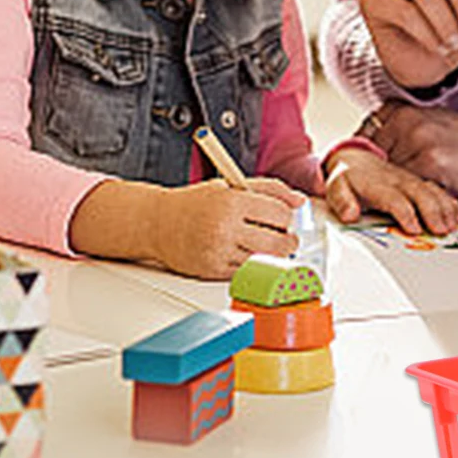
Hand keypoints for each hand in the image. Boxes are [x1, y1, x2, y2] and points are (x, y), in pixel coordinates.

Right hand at [149, 178, 301, 279]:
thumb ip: (270, 190)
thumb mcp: (232, 186)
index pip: (281, 214)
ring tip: (264, 243)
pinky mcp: (212, 271)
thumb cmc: (197, 203)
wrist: (157, 223)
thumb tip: (300, 201)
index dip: (287, 217)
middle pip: (278, 242)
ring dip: (271, 254)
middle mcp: (225, 227)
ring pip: (264, 259)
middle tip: (285, 237)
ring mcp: (218, 251)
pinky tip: (245, 253)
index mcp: (232, 202)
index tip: (283, 218)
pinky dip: (251, 264)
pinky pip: (246, 271)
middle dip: (287, 241)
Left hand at [324, 148, 457, 234]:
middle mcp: (397, 180)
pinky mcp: (417, 182)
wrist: (355, 158)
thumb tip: (349, 215)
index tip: (414, 229)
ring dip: (443, 208)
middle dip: (432, 211)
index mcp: (376, 184)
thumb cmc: (347, 179)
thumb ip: (342, 202)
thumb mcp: (336, 188)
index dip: (405, 213)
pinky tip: (456, 215)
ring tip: (452, 225)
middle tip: (441, 230)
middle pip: (418, 193)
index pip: (393, 198)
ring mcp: (409, 180)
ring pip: (431, 191)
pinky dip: (448, 202)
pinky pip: (436, 189)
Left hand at [368, 105, 457, 198]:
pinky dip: (407, 194)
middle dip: (375, 173)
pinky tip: (417, 196)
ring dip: (390, 186)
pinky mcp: (430, 163)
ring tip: (401, 193)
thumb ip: (398, 133)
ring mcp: (417, 141)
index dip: (364, 155)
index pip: (366, 134)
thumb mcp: (427, 124)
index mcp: (403, 109)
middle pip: (372, 155)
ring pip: (387, 172)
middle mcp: (408, 121)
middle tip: (381, 185)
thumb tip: (371, 150)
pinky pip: (406, 185)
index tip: (366, 166)